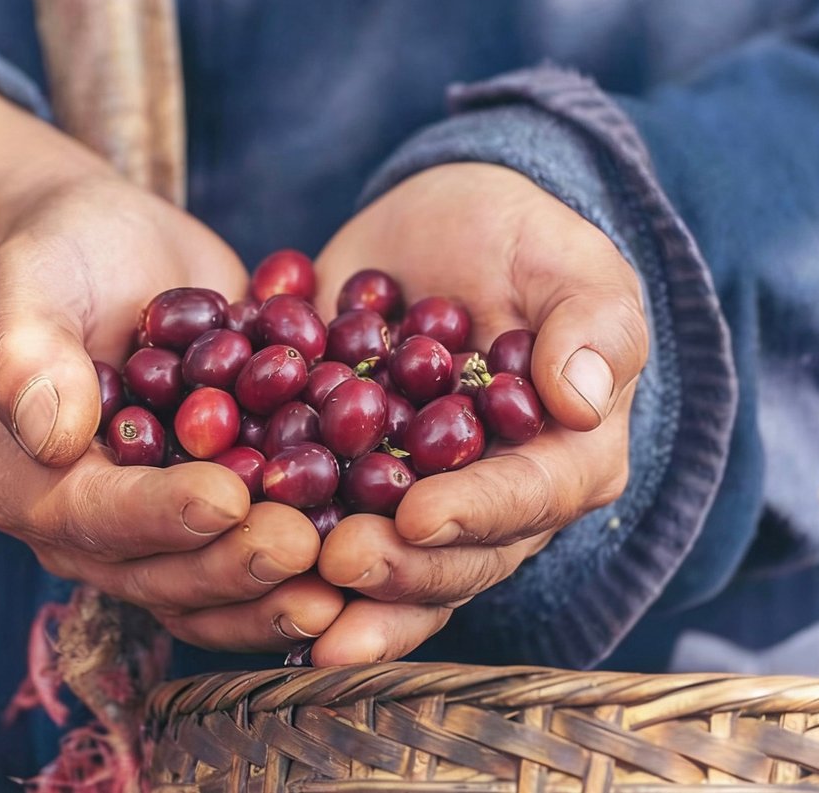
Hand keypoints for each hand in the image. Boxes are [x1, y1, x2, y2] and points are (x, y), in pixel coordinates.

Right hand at [0, 165, 343, 650]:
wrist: (100, 244)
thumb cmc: (48, 253)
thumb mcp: (21, 284)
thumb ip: (23, 355)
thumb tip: (52, 433)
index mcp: (29, 483)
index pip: (95, 517)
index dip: (160, 516)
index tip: (226, 499)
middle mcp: (92, 523)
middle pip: (162, 571)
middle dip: (236, 564)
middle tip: (307, 547)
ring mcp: (159, 519)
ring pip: (214, 581)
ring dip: (278, 587)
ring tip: (347, 571)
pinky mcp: (216, 500)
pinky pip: (256, 544)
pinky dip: (312, 550)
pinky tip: (376, 540)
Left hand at [310, 162, 647, 663]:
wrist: (434, 226)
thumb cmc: (522, 241)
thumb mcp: (570, 262)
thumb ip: (591, 325)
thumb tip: (579, 400)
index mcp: (567, 460)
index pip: (529, 500)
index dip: (475, 515)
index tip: (419, 518)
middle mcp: (495, 505)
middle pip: (455, 561)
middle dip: (396, 570)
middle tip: (335, 561)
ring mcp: (418, 507)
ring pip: (386, 570)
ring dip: (337, 591)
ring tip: (284, 581)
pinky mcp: (350, 491)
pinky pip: (317, 529)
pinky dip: (277, 544)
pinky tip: (228, 554)